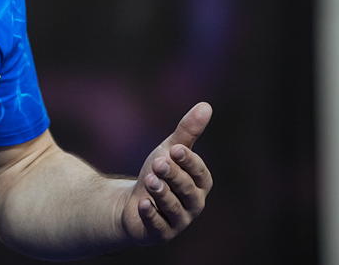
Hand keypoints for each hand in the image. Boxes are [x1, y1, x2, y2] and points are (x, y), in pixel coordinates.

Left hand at [120, 102, 212, 244]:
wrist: (132, 203)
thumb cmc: (158, 174)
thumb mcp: (170, 151)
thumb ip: (188, 132)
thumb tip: (206, 106)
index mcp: (200, 184)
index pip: (200, 173)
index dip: (189, 162)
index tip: (176, 149)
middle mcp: (194, 203)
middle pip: (187, 190)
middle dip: (173, 176)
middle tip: (158, 163)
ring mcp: (179, 220)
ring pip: (173, 207)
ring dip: (161, 193)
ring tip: (149, 180)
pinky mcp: (162, 233)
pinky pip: (158, 226)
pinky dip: (151, 215)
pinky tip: (142, 204)